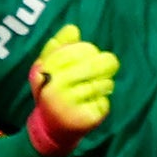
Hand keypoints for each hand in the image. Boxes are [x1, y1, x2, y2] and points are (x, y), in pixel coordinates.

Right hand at [25, 25, 118, 156]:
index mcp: (45, 72)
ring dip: (106, 82)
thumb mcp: (46, 67)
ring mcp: (71, 106)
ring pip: (102, 84)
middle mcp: (56, 89)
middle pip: (93, 66)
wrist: (50, 128)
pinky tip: (96, 102)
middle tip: (110, 62)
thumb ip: (57, 45)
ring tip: (101, 85)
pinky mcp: (85, 119)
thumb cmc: (50, 90)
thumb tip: (73, 29)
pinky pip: (103, 102)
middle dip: (106, 62)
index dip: (88, 49)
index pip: (77, 51)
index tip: (92, 52)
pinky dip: (103, 100)